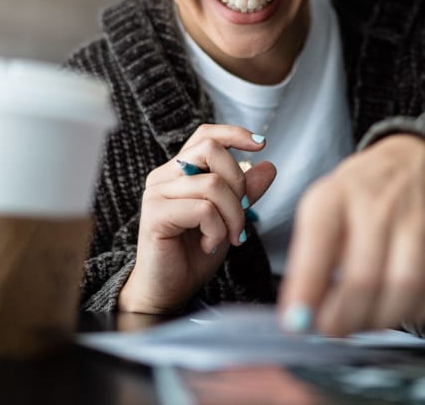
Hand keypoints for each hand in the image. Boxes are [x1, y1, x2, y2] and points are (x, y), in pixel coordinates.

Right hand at [119, 124, 275, 313]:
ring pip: (213, 184)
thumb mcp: (228, 218)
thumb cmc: (194, 254)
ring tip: (229, 237)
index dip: (233, 133)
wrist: (169, 290)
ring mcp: (156, 194)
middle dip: (239, 183)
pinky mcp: (155, 216)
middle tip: (242, 217)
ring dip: (233, 215)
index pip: (205, 135)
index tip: (261, 144)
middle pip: (211, 151)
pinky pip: (203, 209)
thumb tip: (268, 165)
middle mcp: (163, 176)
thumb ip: (245, 193)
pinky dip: (217, 230)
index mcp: (178, 171)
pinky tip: (210, 244)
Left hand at [279, 133, 424, 335]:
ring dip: (378, 319)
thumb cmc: (355, 198)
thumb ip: (307, 260)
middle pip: (364, 275)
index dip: (306, 288)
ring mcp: (416, 223)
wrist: (410, 165)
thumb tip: (300, 315)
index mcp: (336, 196)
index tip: (295, 322)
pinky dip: (412, 312)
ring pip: (404, 286)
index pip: (319, 241)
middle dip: (343, 317)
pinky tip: (393, 310)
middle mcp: (379, 205)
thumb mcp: (320, 210)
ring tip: (361, 323)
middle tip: (330, 330)